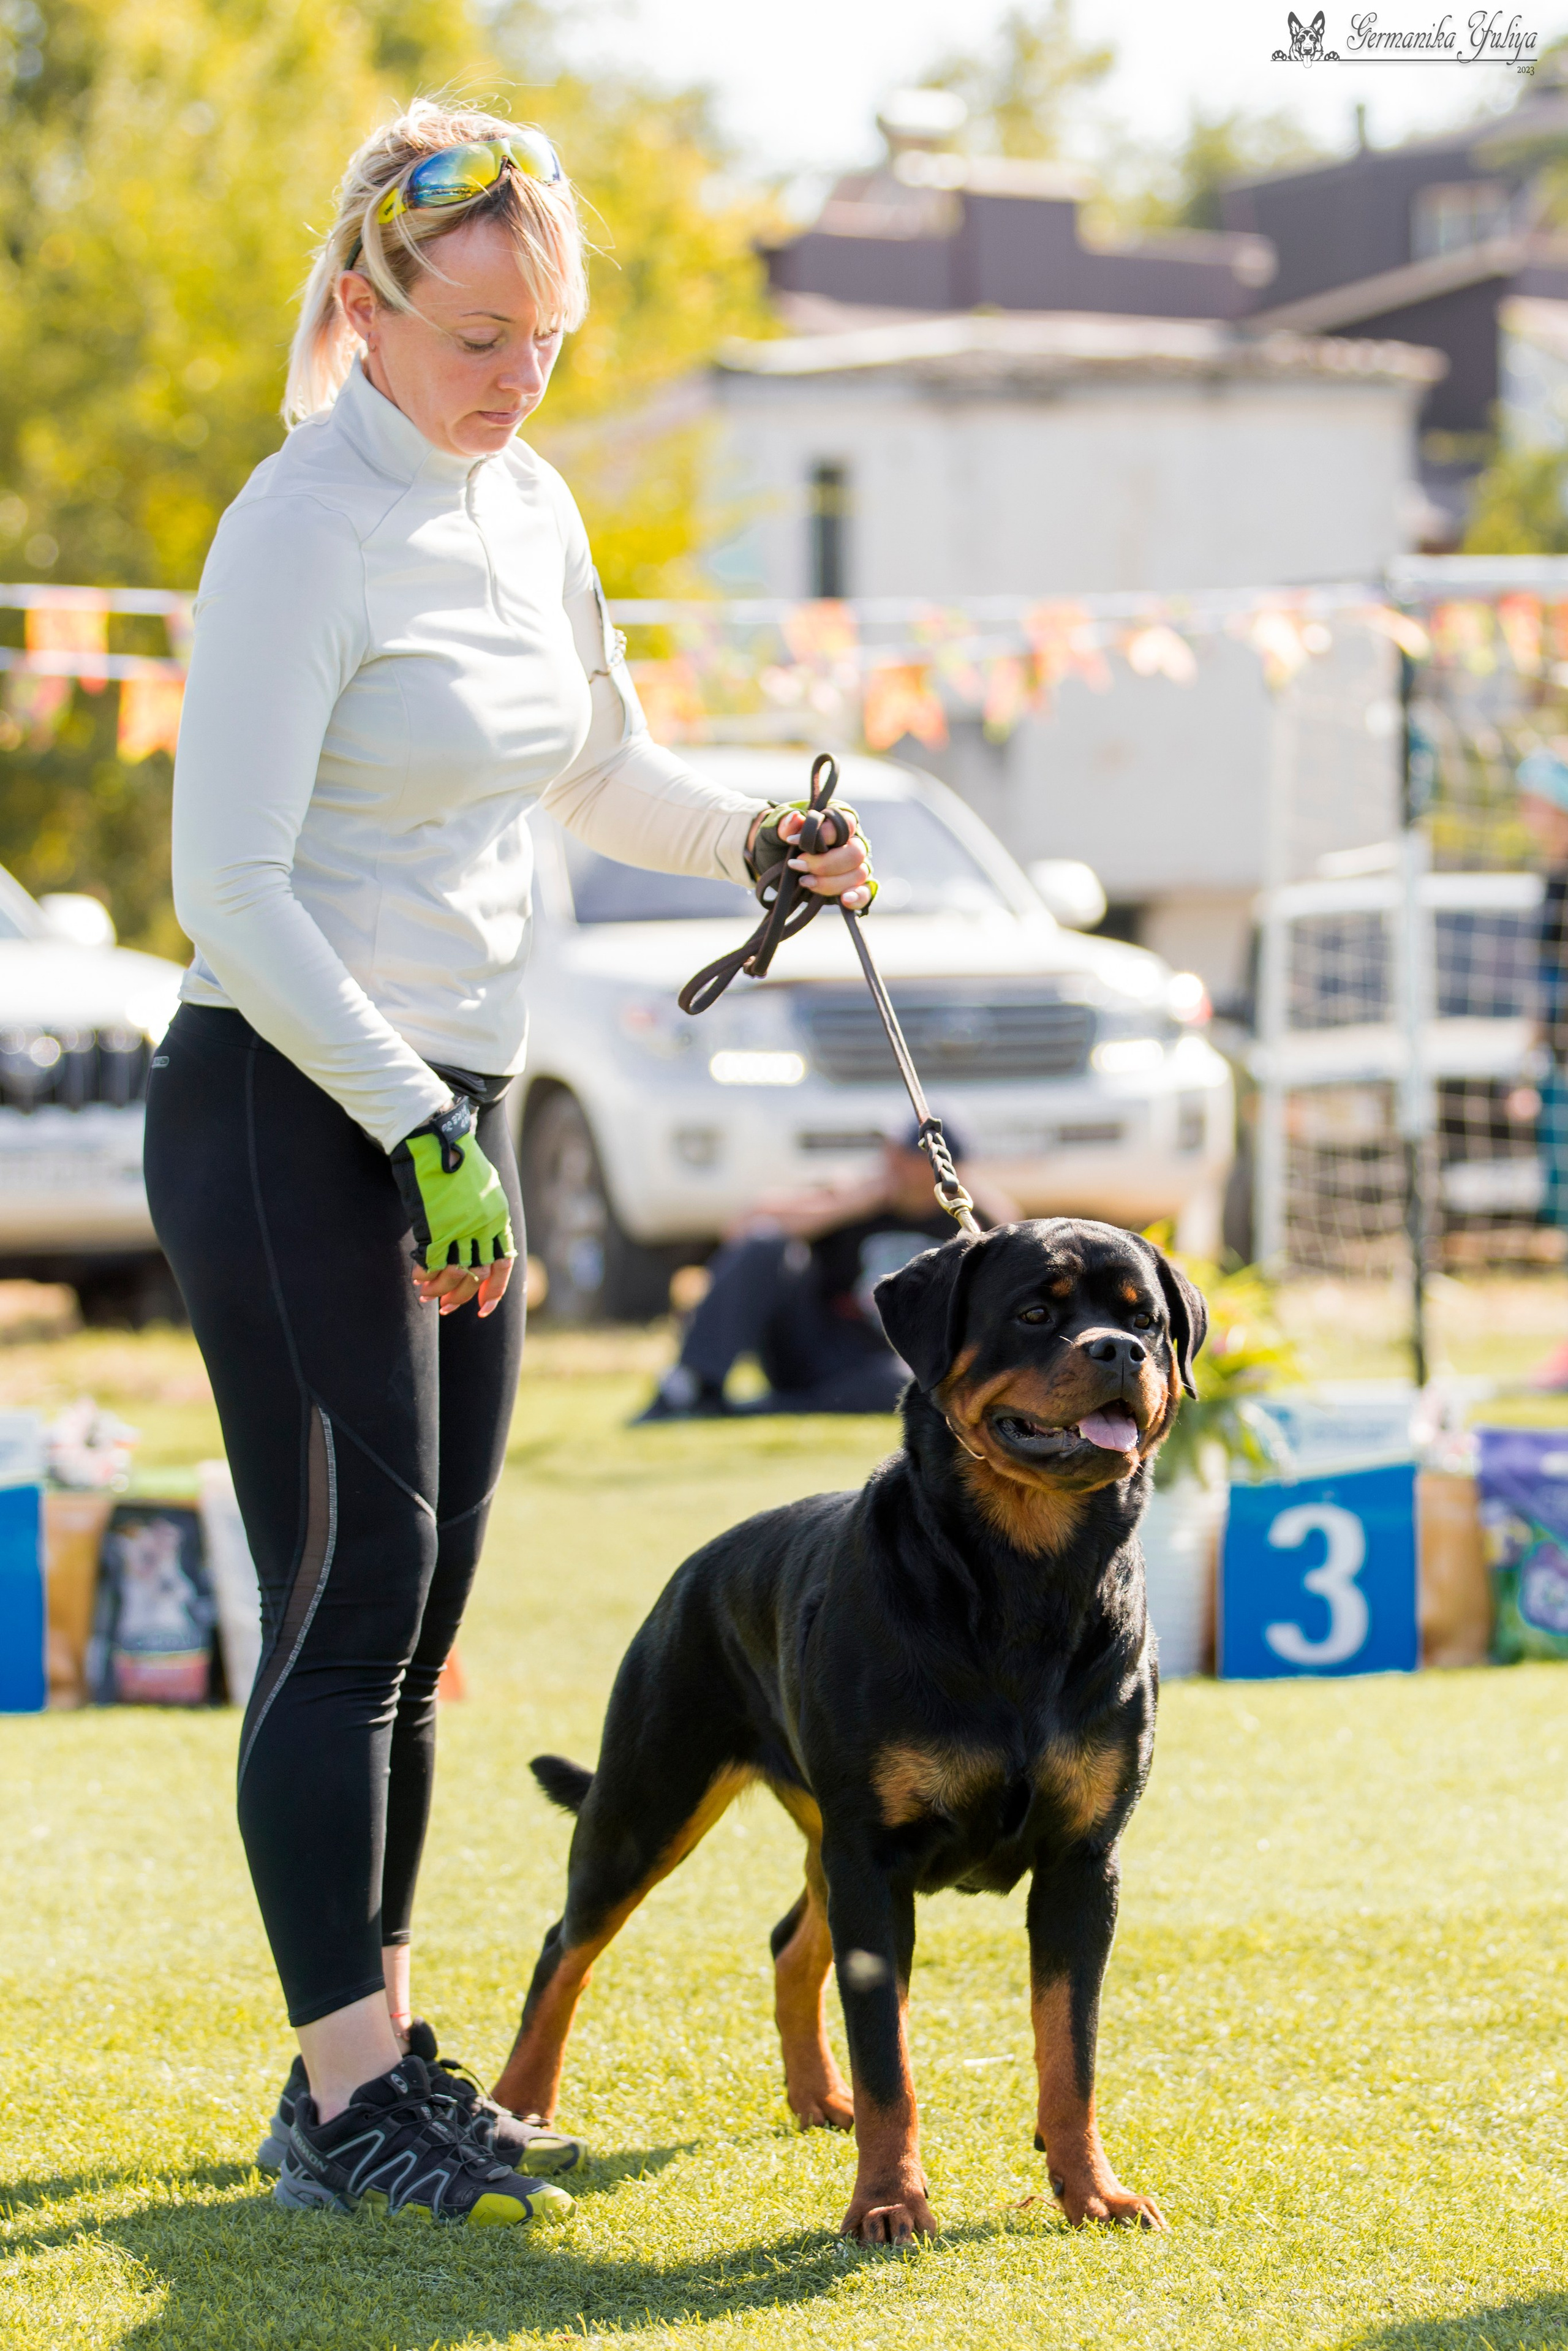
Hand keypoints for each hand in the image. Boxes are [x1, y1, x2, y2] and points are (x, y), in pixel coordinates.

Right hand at [388, 1098, 515, 1317]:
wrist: (431, 1136)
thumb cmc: (452, 1159)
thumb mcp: (480, 1187)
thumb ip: (482, 1218)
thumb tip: (475, 1246)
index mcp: (498, 1216)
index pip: (504, 1265)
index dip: (494, 1291)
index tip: (482, 1309)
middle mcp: (484, 1225)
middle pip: (478, 1274)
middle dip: (461, 1295)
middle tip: (446, 1306)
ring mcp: (460, 1227)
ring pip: (454, 1273)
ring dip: (439, 1289)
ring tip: (425, 1294)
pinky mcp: (435, 1226)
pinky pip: (432, 1262)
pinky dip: (424, 1274)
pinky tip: (416, 1276)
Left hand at [748, 806, 873, 908]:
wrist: (771, 866)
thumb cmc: (777, 844)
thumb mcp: (774, 832)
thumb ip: (784, 825)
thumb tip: (796, 817)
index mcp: (837, 823)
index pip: (845, 824)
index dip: (823, 834)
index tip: (792, 841)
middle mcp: (850, 844)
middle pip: (855, 853)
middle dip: (825, 863)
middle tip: (798, 865)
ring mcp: (853, 867)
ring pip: (858, 874)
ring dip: (830, 882)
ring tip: (804, 881)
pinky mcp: (850, 888)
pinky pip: (864, 893)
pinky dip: (857, 897)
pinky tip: (845, 899)